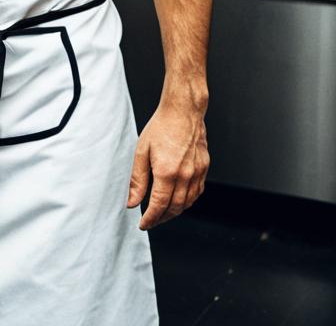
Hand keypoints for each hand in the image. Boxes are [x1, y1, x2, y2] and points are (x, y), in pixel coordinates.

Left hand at [127, 101, 208, 229]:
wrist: (183, 111)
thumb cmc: (161, 127)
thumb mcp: (141, 151)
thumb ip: (137, 180)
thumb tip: (132, 202)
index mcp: (167, 172)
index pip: (159, 206)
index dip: (150, 219)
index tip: (143, 224)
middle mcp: (185, 176)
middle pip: (174, 208)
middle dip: (161, 219)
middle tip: (150, 221)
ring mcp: (197, 173)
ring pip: (187, 203)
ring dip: (174, 212)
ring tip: (162, 213)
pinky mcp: (204, 168)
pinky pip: (197, 193)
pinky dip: (187, 201)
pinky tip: (178, 200)